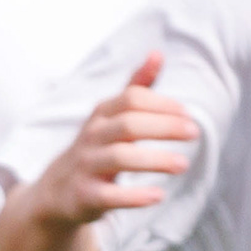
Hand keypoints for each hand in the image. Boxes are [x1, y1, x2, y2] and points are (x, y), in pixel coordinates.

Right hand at [20, 53, 193, 233]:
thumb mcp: (111, 117)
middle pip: (128, 125)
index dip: (162, 104)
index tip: (187, 114)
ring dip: (155, 160)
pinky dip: (134, 196)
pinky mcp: (83, 196)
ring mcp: (85, 167)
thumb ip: (136, 88)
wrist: (55, 192)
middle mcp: (90, 138)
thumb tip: (158, 53)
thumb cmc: (96, 149)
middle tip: (195, 133)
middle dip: (164, 127)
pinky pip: (109, 195)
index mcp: (100, 115)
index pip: (132, 99)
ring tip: (183, 165)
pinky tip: (158, 196)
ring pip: (119, 158)